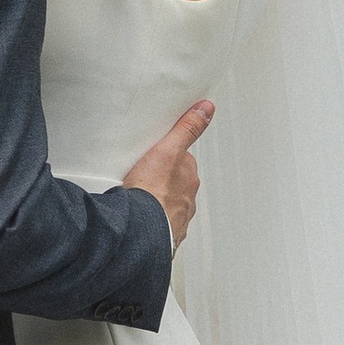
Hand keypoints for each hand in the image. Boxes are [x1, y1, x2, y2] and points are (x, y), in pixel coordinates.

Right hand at [122, 99, 213, 255]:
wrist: (137, 231)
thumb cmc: (150, 193)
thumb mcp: (167, 150)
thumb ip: (187, 129)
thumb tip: (206, 109)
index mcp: (189, 178)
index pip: (182, 162)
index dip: (167, 157)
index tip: (156, 155)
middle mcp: (187, 200)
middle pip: (176, 184)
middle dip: (163, 180)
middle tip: (143, 175)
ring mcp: (177, 218)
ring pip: (168, 205)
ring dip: (157, 201)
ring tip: (138, 196)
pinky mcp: (165, 235)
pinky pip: (159, 225)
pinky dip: (152, 221)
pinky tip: (139, 217)